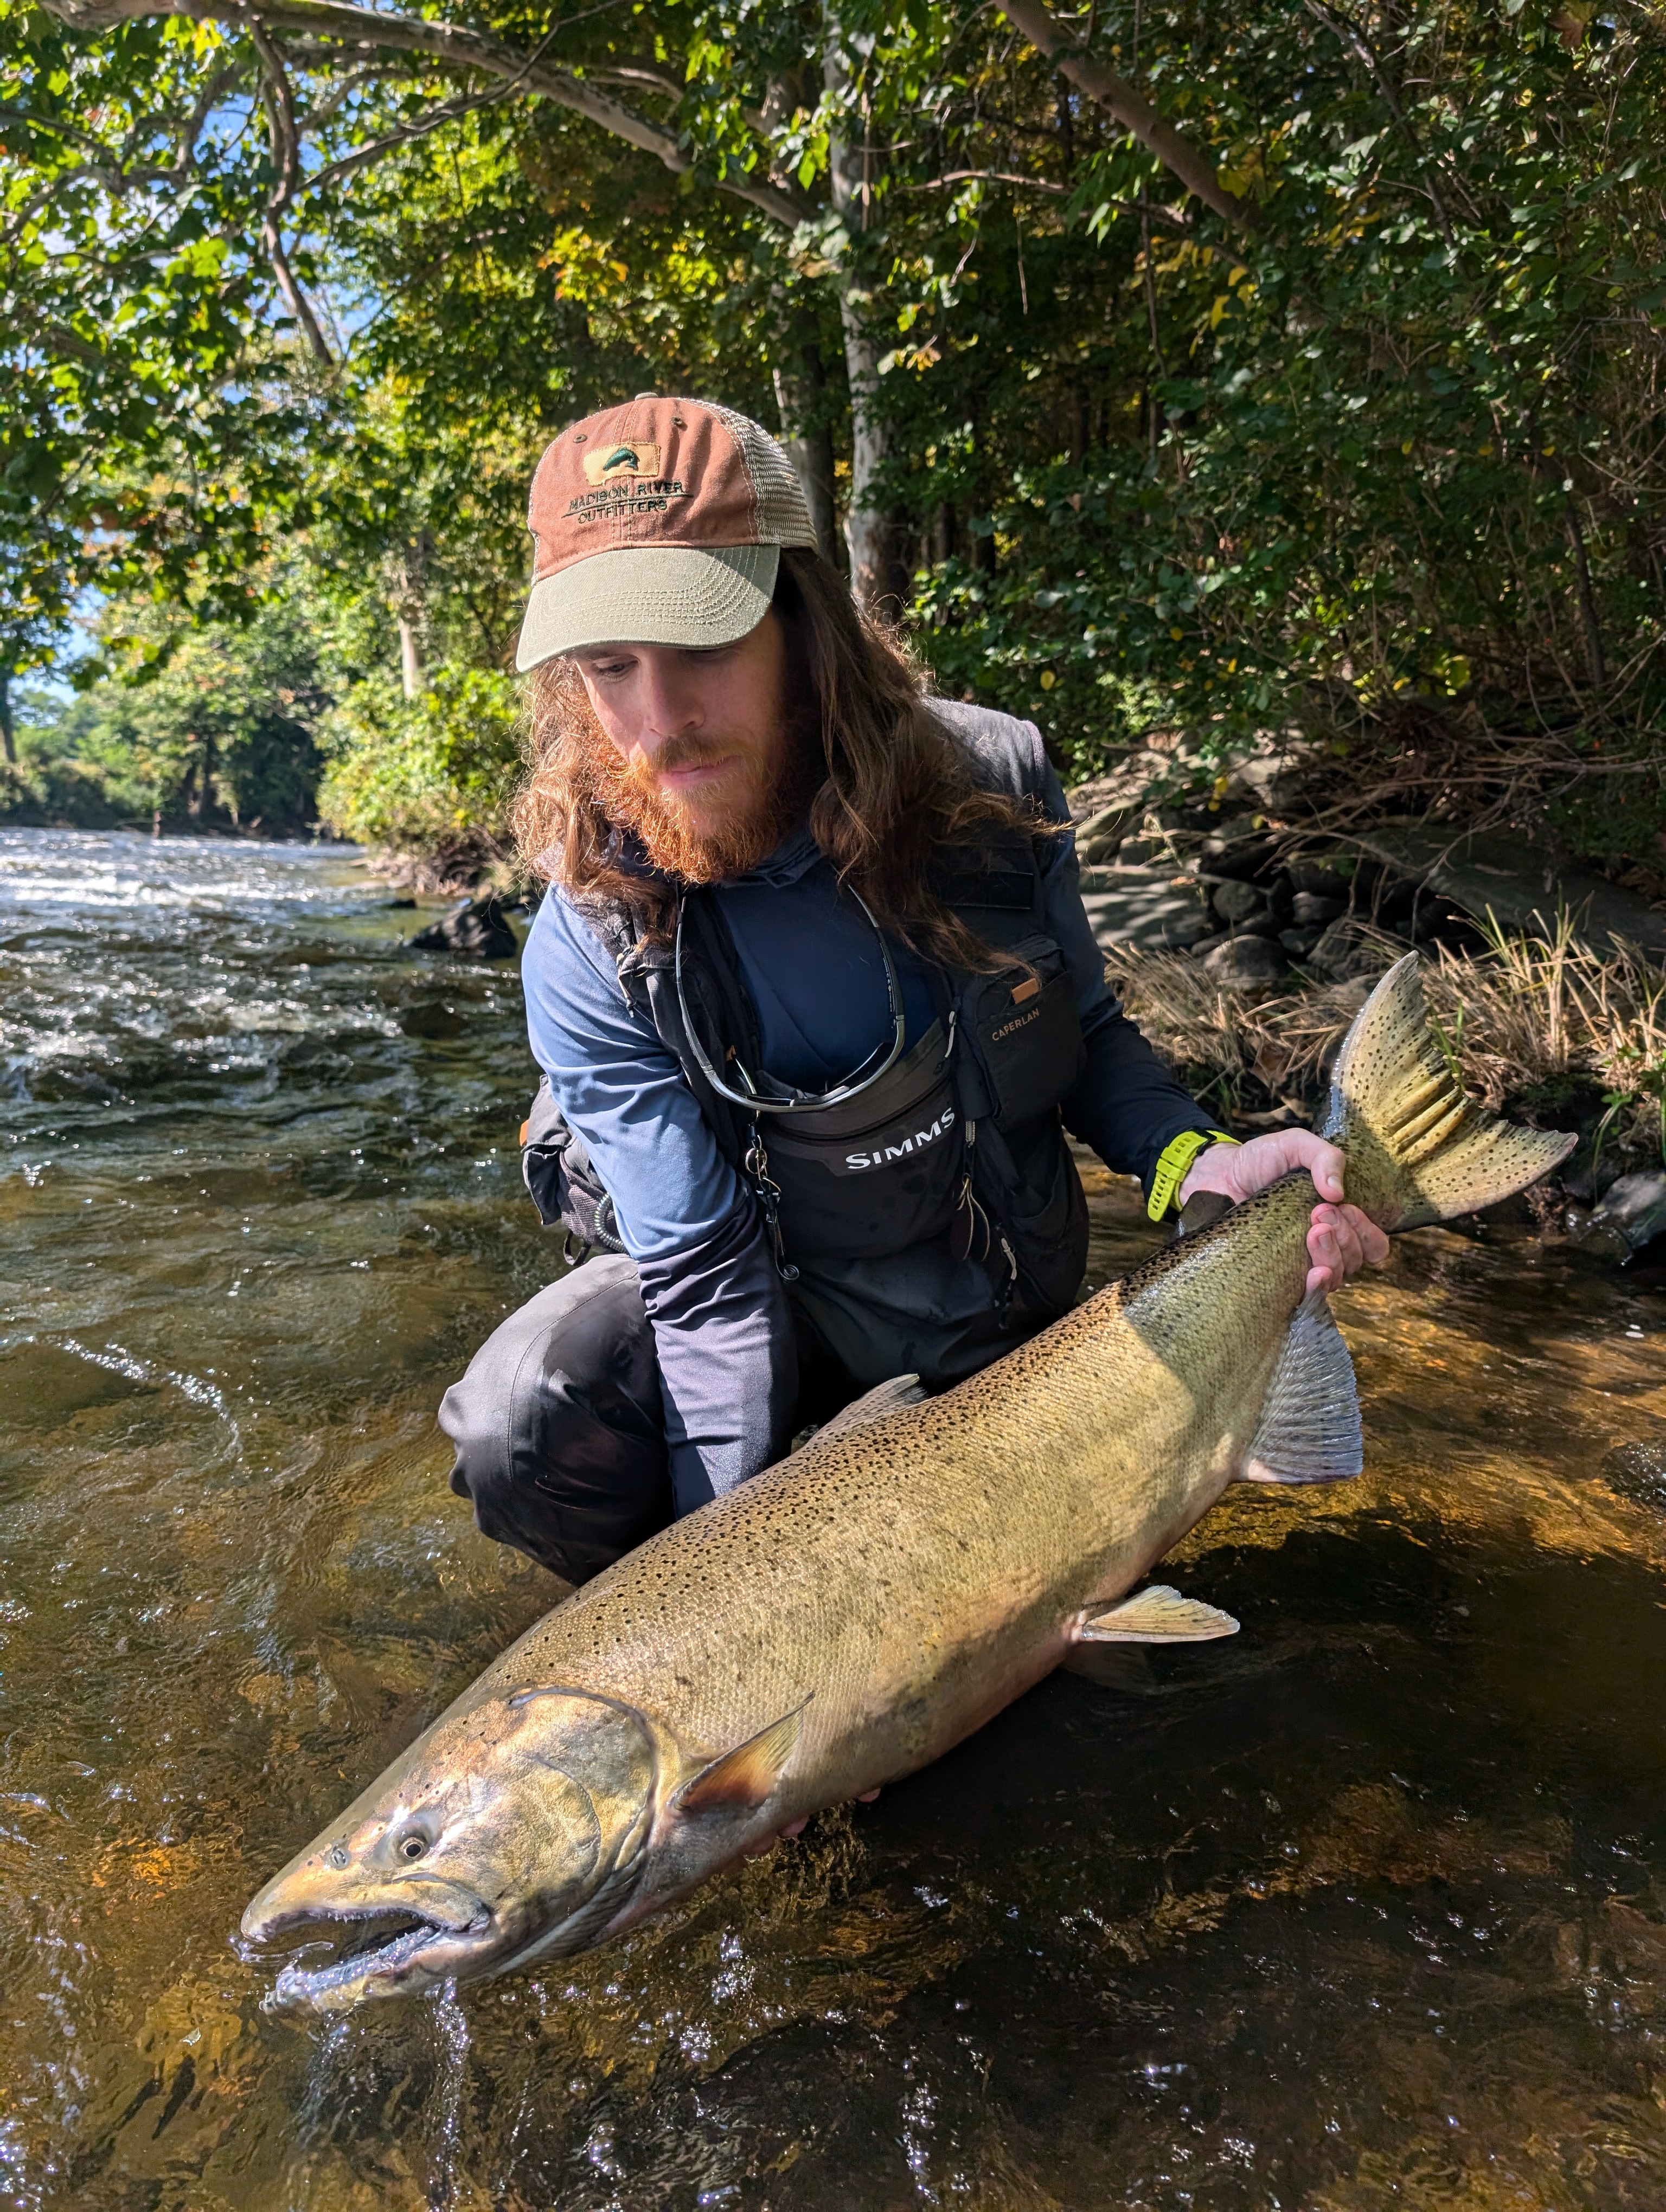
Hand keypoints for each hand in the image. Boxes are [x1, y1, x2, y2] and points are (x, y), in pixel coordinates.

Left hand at [1177, 1128, 1390, 1296]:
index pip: (1372, 1242)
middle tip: (1318, 1212)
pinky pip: (1306, 1297)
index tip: (1342, 1208)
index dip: (1366, 1231)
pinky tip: (1312, 1274)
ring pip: (1336, 1278)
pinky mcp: (1278, 1279)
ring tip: (1311, 1234)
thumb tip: (1338, 1192)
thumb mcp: (1295, 1146)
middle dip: (1344, 1237)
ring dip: (1331, 1258)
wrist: (1217, 1178)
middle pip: (1355, 1260)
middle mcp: (1324, 1246)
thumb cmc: (1259, 1162)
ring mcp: (1300, 1265)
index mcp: (1338, 1219)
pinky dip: (1316, 1288)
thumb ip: (1324, 1157)